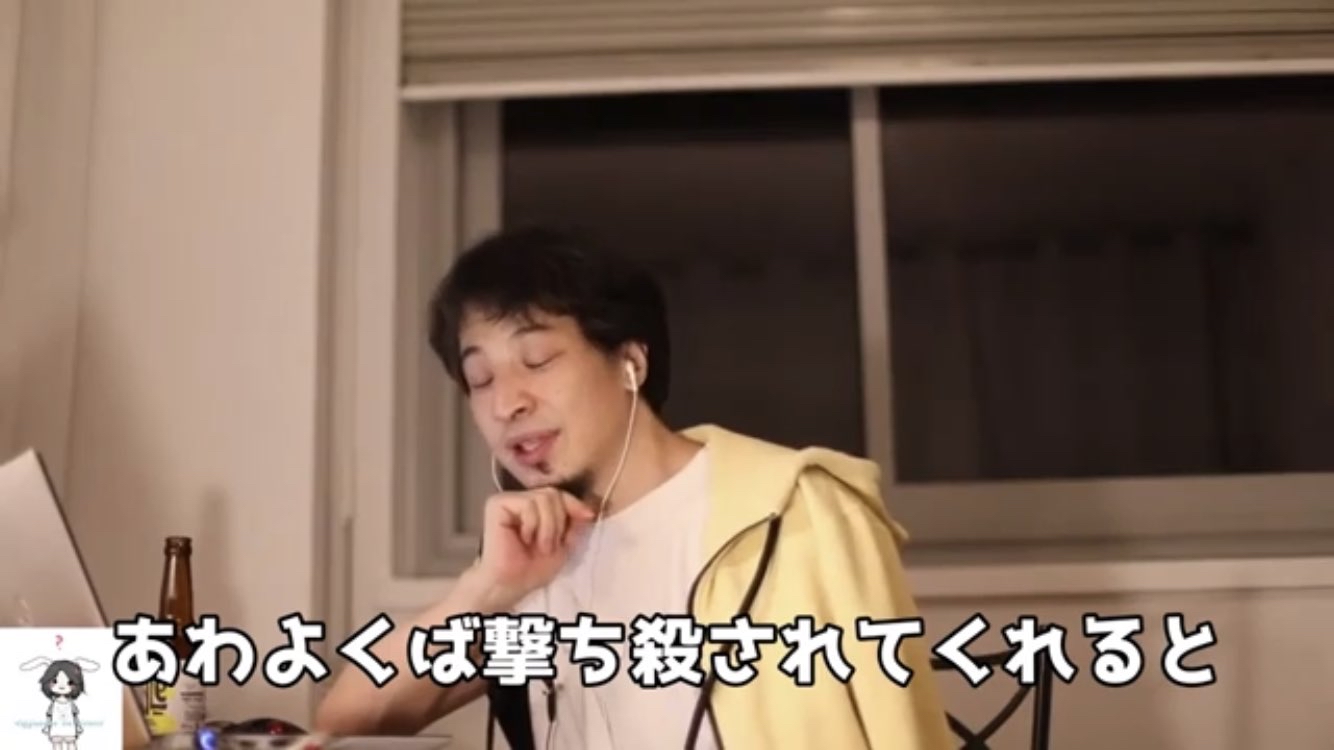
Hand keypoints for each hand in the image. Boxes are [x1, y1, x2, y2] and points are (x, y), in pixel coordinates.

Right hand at [472, 488, 595, 607]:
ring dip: (548, 527)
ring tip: (540, 546)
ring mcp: (508, 500)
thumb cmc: (533, 568)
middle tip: (550, 546)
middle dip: (558, 522)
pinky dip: (533, 524)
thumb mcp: (564, 545)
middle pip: (553, 493)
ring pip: (544, 498)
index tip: (588, 516)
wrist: (511, 585)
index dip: (575, 504)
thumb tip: (588, 508)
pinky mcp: (497, 504)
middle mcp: (520, 499)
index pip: (560, 495)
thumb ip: (574, 524)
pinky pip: (528, 504)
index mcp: (535, 508)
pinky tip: (524, 539)